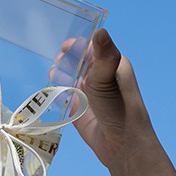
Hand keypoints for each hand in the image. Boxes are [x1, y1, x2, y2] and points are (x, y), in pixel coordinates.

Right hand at [53, 29, 156, 170]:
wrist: (120, 144)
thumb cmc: (120, 109)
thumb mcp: (108, 79)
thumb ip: (103, 55)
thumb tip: (100, 31)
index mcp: (111, 64)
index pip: (91, 47)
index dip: (76, 46)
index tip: (65, 48)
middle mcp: (100, 77)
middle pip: (76, 61)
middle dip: (64, 62)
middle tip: (59, 68)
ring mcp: (89, 93)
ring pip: (68, 78)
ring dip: (59, 77)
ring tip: (57, 81)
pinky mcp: (79, 109)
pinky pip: (64, 97)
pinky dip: (57, 94)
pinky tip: (55, 96)